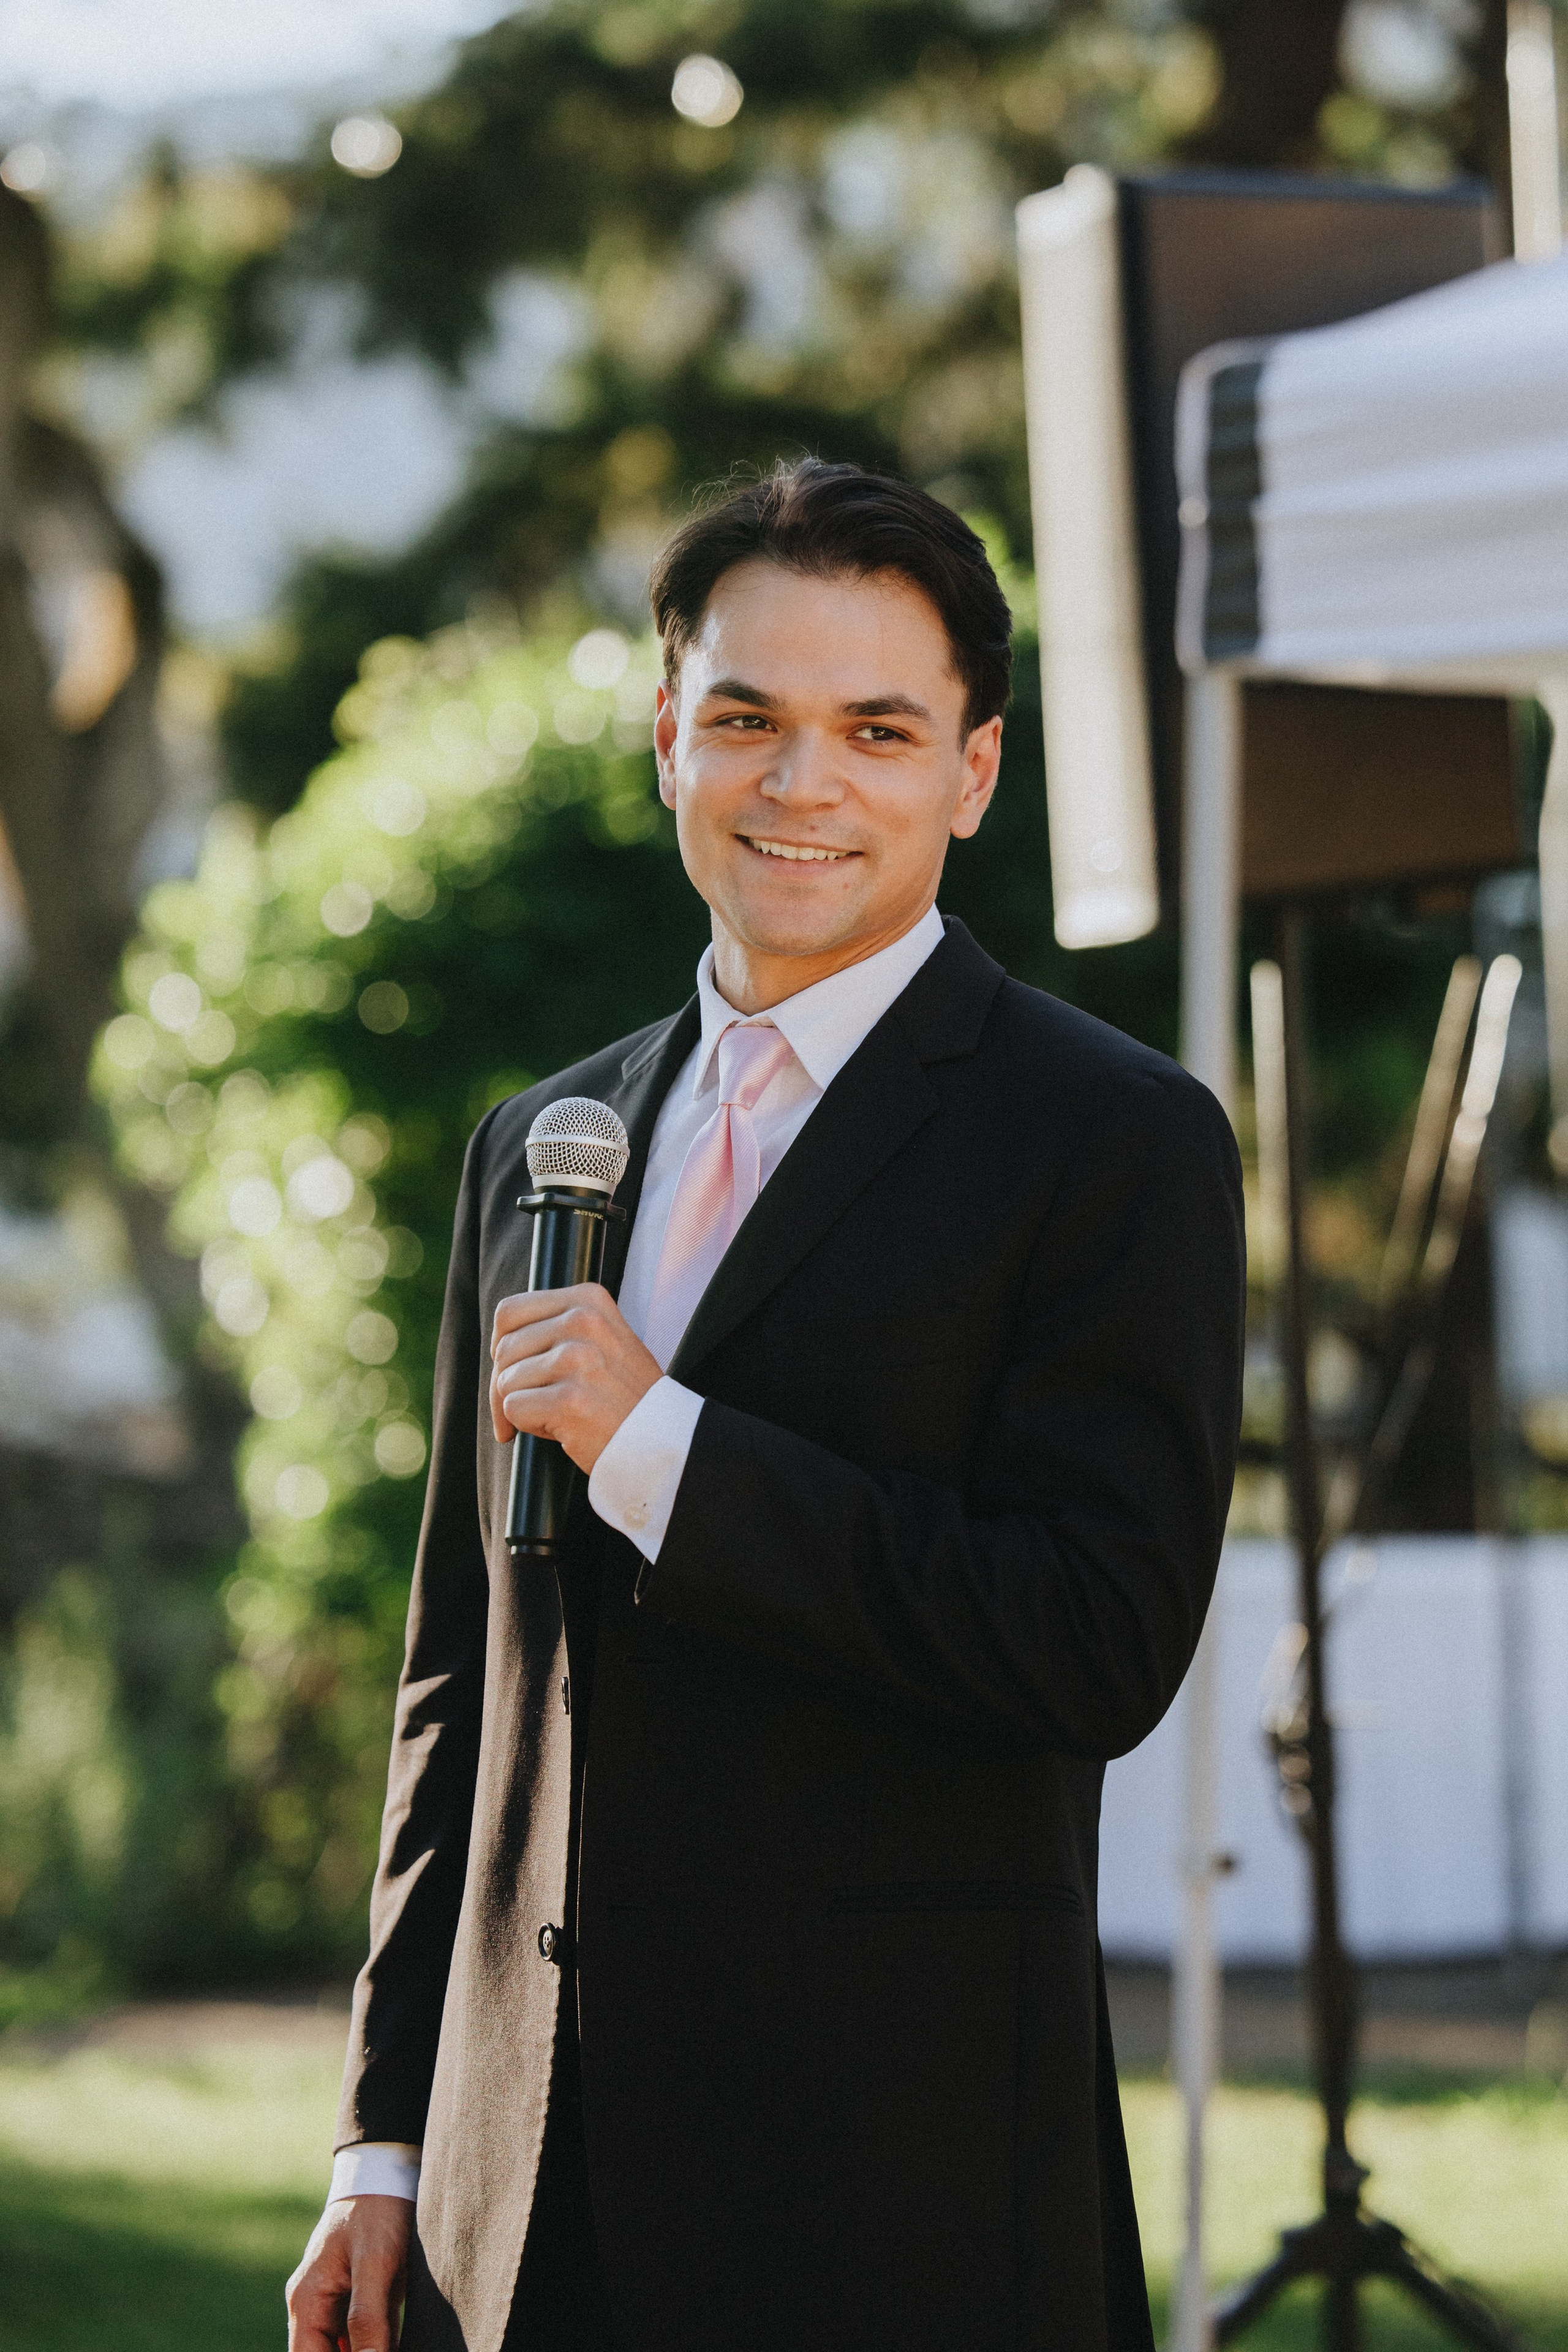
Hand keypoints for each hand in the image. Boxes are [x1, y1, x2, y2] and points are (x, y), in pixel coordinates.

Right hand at [286, 2195, 410, 2351]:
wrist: (390, 2172)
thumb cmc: (378, 2211)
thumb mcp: (375, 2263)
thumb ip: (367, 2318)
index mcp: (307, 2300)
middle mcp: (314, 2306)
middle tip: (388, 2347)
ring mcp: (336, 2302)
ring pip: (346, 2348)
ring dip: (369, 2350)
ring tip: (392, 2341)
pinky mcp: (359, 2298)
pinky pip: (364, 2336)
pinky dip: (379, 2344)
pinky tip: (399, 2341)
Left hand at [490, 1282, 661, 1470]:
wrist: (662, 1437)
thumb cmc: (624, 1395)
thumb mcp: (601, 1339)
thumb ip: (557, 1327)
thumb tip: (498, 1342)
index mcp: (588, 1300)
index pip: (509, 1313)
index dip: (501, 1347)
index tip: (511, 1372)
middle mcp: (583, 1321)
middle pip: (503, 1350)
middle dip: (506, 1384)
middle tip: (531, 1405)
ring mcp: (576, 1359)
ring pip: (506, 1381)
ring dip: (522, 1407)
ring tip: (558, 1414)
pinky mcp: (568, 1399)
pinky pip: (513, 1409)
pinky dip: (528, 1426)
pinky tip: (561, 1428)